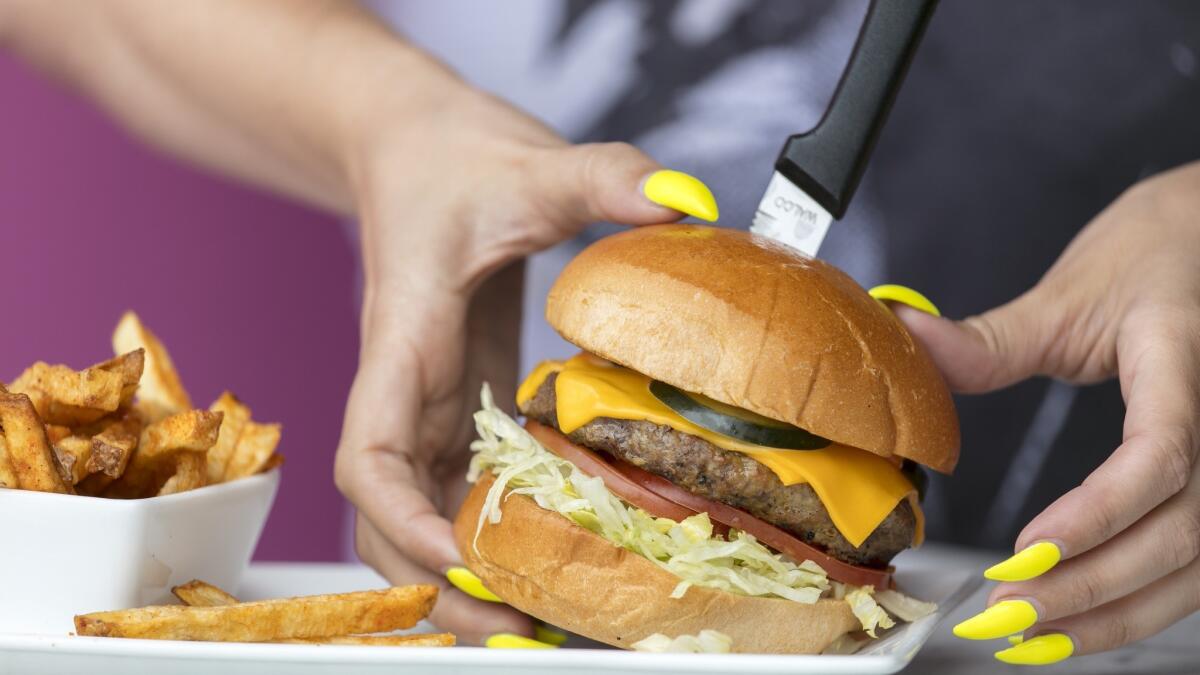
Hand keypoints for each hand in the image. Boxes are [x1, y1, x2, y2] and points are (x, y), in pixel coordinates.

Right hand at [332, 82, 714, 643]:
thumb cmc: (452, 162)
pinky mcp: (462, 405)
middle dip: (437, 583)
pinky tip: (548, 563)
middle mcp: (405, 392)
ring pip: (420, 517)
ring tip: (540, 623)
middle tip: (518, 629)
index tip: (458, 557)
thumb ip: (602, 177)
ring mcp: (431, 407)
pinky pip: (463, 487)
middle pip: (385, 519)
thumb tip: (686, 202)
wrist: (417, 149)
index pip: (368, 455)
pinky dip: (492, 537)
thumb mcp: (530, 164)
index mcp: (403, 343)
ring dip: (463, 576)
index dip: (401, 520)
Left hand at [895, 162, 1199, 664]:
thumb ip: (992, 338)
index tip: (1025, 546)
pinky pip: (1197, 562)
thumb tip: (905, 340)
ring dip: (1115, 611)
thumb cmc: (1148, 260)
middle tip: (1005, 611)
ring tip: (1030, 632)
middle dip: (1092, 586)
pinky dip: (1140, 602)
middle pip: (1181, 532)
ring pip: (1198, 565)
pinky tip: (1080, 621)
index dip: (1098, 513)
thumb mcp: (1070, 293)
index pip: (1161, 454)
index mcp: (1183, 361)